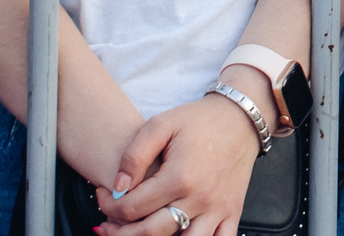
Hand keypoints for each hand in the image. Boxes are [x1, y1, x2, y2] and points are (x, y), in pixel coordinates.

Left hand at [93, 93, 263, 234]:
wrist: (241, 118)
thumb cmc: (199, 120)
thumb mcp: (161, 124)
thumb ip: (134, 155)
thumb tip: (117, 187)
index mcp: (179, 177)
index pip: (131, 207)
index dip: (108, 205)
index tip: (102, 195)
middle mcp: (199, 199)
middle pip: (150, 233)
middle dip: (120, 233)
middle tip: (106, 225)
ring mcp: (217, 210)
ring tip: (136, 233)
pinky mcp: (232, 214)